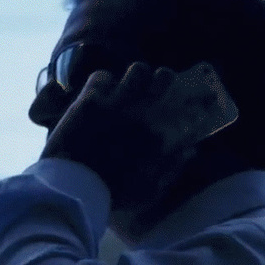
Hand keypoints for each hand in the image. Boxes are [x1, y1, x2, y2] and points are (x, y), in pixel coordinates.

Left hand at [42, 61, 235, 212]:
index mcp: (159, 137)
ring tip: (130, 84)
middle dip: (165, 79)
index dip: (191, 105)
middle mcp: (142, 114)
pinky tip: (102, 93)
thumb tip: (191, 149)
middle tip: (159, 85)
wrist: (73, 188)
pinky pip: (102, 76)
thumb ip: (172, 168)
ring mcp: (116, 103)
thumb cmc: (112, 194)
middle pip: (164, 77)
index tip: (190, 106)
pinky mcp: (91, 99)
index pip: (186, 109)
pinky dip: (104, 83)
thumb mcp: (150, 190)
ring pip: (137, 70)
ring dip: (136, 76)